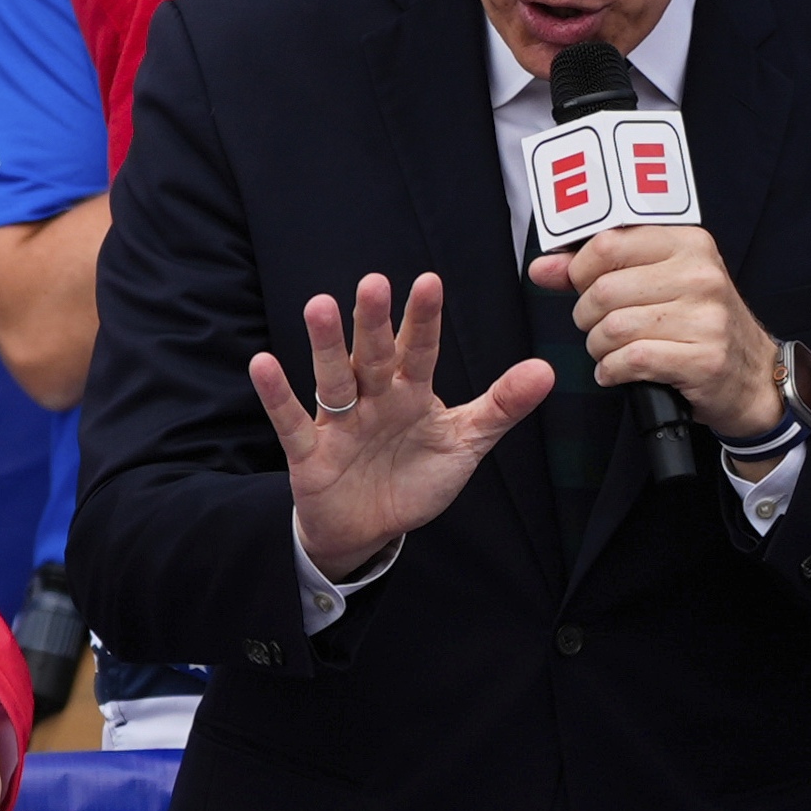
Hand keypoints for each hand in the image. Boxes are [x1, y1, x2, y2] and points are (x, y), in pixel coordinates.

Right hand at [249, 272, 553, 569]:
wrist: (369, 528)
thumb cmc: (415, 476)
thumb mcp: (465, 444)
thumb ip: (501, 406)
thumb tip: (547, 370)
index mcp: (411, 392)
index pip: (420, 350)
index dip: (423, 320)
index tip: (428, 282)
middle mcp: (373, 397)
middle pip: (374, 356)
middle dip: (373, 322)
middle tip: (373, 283)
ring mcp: (339, 422)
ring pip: (332, 379)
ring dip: (326, 345)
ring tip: (319, 306)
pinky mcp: (309, 452)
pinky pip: (290, 421)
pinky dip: (277, 395)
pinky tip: (263, 364)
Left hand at [530, 224, 778, 439]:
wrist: (752, 376)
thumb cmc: (698, 324)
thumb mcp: (658, 282)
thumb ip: (597, 270)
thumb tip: (542, 267)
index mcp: (688, 243)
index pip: (607, 243)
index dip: (579, 270)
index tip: (582, 286)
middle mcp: (700, 274)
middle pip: (604, 290)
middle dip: (587, 316)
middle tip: (597, 327)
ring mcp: (706, 317)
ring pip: (614, 327)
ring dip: (598, 347)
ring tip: (610, 351)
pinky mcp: (704, 358)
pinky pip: (631, 360)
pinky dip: (612, 371)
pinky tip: (618, 371)